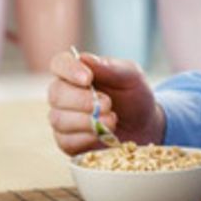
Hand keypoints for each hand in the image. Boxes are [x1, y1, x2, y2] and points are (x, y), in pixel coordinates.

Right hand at [45, 50, 163, 155]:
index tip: (88, 79)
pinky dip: (84, 138)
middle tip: (108, 104)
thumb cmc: (134, 97)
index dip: (69, 70)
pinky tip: (100, 134)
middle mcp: (64, 94)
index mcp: (76, 72)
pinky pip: (66, 141)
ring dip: (86, 121)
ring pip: (58, 119)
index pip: (59, 64)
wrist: (144, 128)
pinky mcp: (67, 142)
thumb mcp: (131, 77)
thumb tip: (85, 58)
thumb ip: (110, 68)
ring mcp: (63, 119)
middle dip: (82, 100)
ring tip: (112, 120)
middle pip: (56, 93)